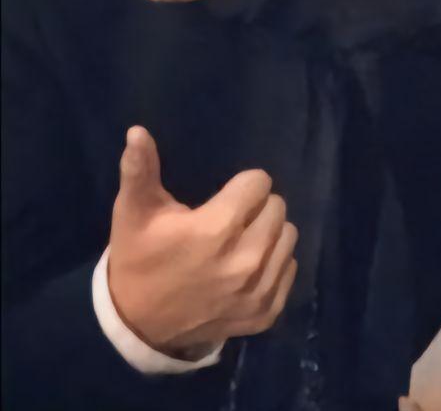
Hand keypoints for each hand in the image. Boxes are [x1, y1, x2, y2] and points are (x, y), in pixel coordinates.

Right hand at [107, 126, 297, 356]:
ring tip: (240, 243)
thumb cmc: (139, 259)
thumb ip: (140, 169)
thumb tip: (137, 131)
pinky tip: (247, 269)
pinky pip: (290, 269)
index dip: (241, 187)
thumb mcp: (134, 212)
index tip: (222, 199)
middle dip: (256, 209)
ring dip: (269, 235)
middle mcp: (245, 260)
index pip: (259, 183)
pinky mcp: (266, 313)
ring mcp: (258, 290)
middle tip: (231, 221)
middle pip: (278, 208)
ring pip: (289, 237)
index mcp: (216, 230)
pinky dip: (274, 265)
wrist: (136, 325)